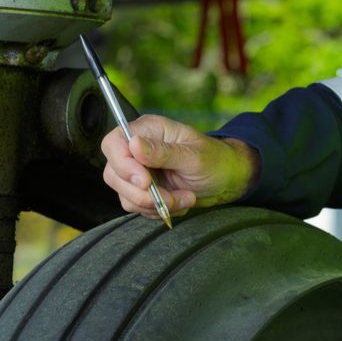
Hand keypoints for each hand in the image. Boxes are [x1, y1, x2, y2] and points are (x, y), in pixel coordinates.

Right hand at [101, 114, 258, 219]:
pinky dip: (158, 210)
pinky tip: (179, 203)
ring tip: (185, 199)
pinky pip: (136, 206)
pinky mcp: (142, 190)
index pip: (113, 143)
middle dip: (143, 193)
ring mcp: (138, 171)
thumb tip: (133, 144)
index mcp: (149, 130)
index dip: (123, 165)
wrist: (227, 180)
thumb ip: (164, 152)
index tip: (145, 182)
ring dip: (155, 204)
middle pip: (114, 173)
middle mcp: (138, 149)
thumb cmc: (216, 160)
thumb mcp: (194, 157)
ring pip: (124, 194)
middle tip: (171, 198)